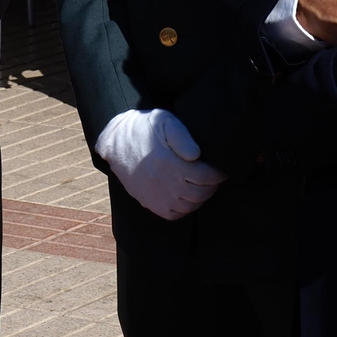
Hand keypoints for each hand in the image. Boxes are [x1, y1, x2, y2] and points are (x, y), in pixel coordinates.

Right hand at [94, 109, 225, 220]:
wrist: (115, 141)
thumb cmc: (143, 128)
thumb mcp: (163, 122)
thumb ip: (182, 137)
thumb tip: (197, 155)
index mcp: (171, 165)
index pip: (206, 177)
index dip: (218, 174)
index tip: (222, 169)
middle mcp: (166, 185)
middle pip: (201, 193)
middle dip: (213, 185)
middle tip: (215, 177)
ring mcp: (158, 197)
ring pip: (190, 205)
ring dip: (201, 197)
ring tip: (203, 185)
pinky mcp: (150, 203)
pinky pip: (175, 214)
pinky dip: (185, 208)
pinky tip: (187, 196)